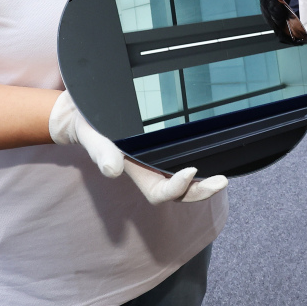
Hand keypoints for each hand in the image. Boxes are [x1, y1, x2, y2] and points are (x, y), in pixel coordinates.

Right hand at [48, 91, 225, 202]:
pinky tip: (213, 153)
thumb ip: (101, 152)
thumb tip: (112, 170)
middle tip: (221, 181)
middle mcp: (150, 170)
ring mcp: (158, 160)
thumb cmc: (88, 126)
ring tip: (223, 179)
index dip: (177, 188)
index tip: (190, 171)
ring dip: (204, 182)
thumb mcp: (92, 136)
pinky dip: (199, 159)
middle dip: (201, 191)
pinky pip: (183, 158)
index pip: (161, 193)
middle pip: (180, 192)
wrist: (83, 112)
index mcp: (137, 174)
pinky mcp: (163, 145)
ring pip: (185, 180)